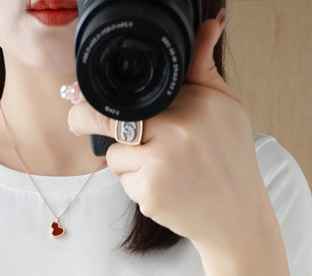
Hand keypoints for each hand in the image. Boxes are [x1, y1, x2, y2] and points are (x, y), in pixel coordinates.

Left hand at [66, 13, 272, 260]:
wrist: (236, 216)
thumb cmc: (230, 160)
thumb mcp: (226, 107)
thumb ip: (203, 69)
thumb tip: (208, 24)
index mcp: (194, 102)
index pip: (132, 92)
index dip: (97, 95)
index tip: (75, 94)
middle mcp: (176, 129)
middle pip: (110, 119)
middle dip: (85, 119)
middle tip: (75, 118)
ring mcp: (160, 162)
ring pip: (114, 154)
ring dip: (127, 162)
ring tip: (162, 169)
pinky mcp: (149, 191)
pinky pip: (123, 181)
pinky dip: (136, 186)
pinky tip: (164, 188)